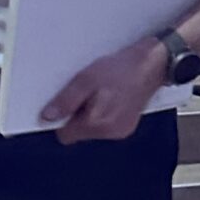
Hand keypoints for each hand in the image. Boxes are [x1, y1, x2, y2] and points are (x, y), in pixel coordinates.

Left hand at [41, 37, 167, 145]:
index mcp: (98, 123)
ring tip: (98, 92)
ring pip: (91, 129)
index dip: (61, 120)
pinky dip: (102, 114)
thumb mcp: (86, 79)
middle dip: (76, 115)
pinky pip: (104, 126)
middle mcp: (110, 133)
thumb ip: (66, 101)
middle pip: (78, 133)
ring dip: (89, 114)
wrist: (152, 64)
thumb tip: (47, 117)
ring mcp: (120, 131)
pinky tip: (109, 97)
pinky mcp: (127, 127)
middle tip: (84, 93)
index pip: (66, 135)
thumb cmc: (121, 69)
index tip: (62, 105)